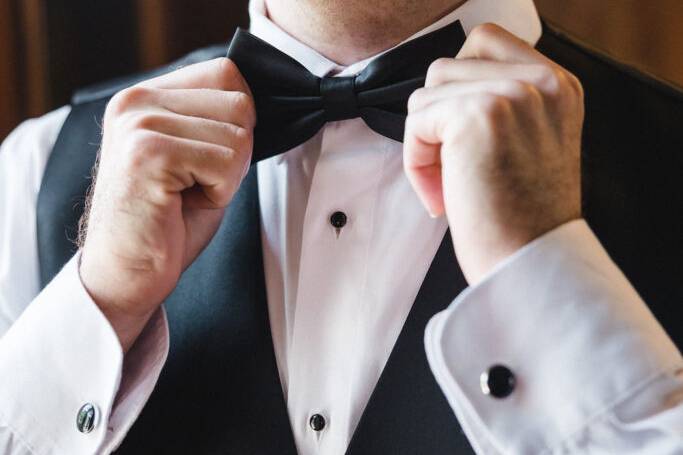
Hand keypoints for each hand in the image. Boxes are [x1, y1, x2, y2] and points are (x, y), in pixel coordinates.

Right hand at [79, 58, 255, 351]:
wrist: (127, 273)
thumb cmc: (166, 222)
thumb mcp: (194, 157)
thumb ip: (216, 121)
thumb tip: (257, 103)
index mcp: (145, 96)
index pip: (228, 74)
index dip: (238, 123)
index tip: (206, 160)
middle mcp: (136, 101)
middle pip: (240, 103)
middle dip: (234, 154)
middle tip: (194, 183)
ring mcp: (140, 125)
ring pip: (238, 136)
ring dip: (225, 177)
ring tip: (186, 194)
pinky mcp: (150, 153)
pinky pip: (227, 162)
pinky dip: (219, 192)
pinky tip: (183, 204)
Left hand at [404, 24, 582, 284]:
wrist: (531, 266)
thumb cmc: (522, 221)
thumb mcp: (530, 146)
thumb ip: (503, 104)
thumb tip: (442, 92)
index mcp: (559, 86)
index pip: (485, 43)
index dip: (458, 89)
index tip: (462, 140)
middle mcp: (542, 82)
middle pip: (448, 67)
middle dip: (438, 117)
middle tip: (452, 166)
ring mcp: (513, 94)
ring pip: (428, 92)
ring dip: (426, 140)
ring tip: (449, 183)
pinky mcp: (479, 115)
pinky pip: (417, 121)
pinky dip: (417, 161)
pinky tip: (442, 196)